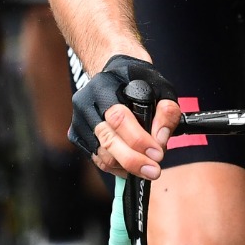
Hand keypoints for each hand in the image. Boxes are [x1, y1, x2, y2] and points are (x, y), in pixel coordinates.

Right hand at [69, 53, 182, 178]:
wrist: (114, 73)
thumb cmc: (139, 80)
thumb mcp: (161, 87)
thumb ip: (166, 112)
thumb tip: (159, 141)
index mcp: (105, 86)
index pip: (118, 117)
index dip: (138, 140)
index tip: (158, 153)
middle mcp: (86, 103)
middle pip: (107, 139)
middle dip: (133, 160)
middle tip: (154, 171)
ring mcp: (79, 120)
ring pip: (102, 154)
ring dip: (127, 166)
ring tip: (147, 166)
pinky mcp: (77, 135)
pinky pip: (97, 159)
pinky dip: (117, 167)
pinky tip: (132, 164)